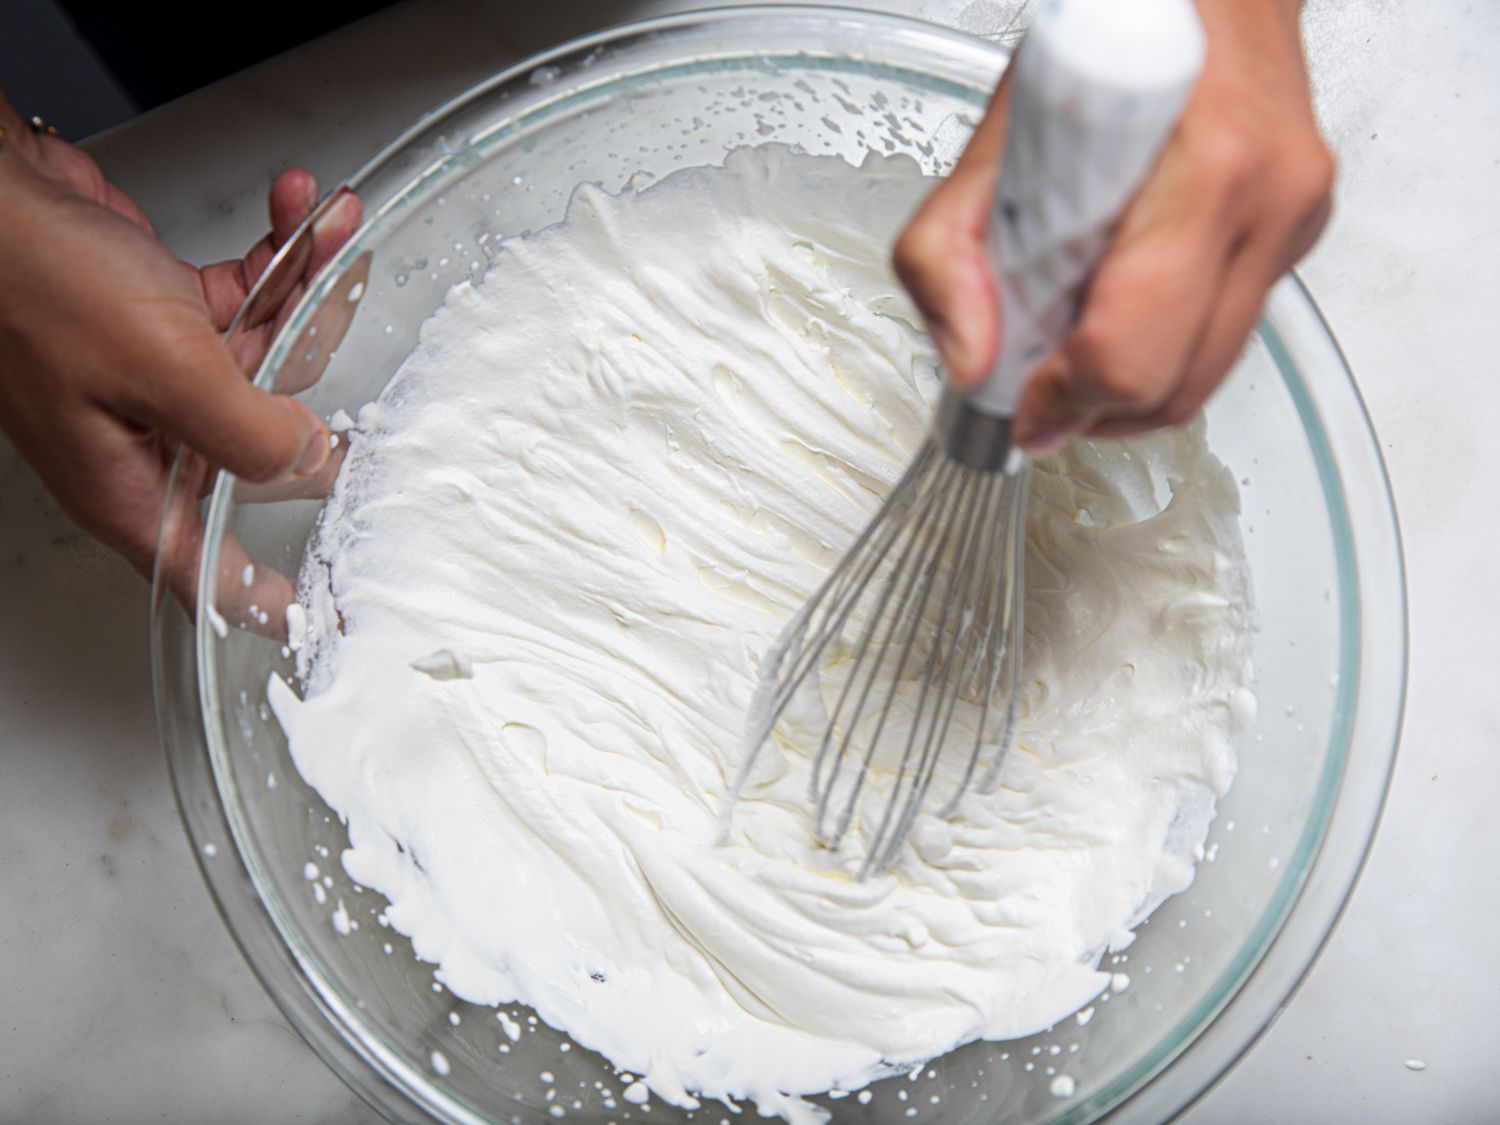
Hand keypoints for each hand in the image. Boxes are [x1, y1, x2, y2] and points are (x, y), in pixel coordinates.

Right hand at [0, 93, 361, 612]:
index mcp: (136, 490)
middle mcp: (150, 443)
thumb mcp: (162, 373)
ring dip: (306, 284)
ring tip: (328, 224)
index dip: (274, 599)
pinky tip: (296, 209)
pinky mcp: (163, 319)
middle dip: (317, 370)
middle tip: (355, 322)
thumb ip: (248, 433)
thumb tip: (310, 461)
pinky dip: (275, 255)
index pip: (216, 575)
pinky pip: (245, 299)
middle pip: (270, 444)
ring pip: (269, 356)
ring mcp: (159, 380)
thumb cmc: (30, 281)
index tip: (330, 614)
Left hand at [893, 0, 1333, 451]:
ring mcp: (1293, 223)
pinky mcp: (1298, 234)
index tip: (1023, 408)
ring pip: (1210, 373)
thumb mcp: (995, 136)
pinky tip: (1117, 306)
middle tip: (1039, 396)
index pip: (1130, 354)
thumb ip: (948, 252)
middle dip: (1097, 411)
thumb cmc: (1109, 34)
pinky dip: (1165, 346)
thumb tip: (968, 358)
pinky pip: (1226, 331)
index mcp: (1198, 178)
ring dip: (1132, 389)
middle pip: (1178, 386)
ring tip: (1072, 351)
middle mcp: (1265, 206)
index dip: (1064, 401)